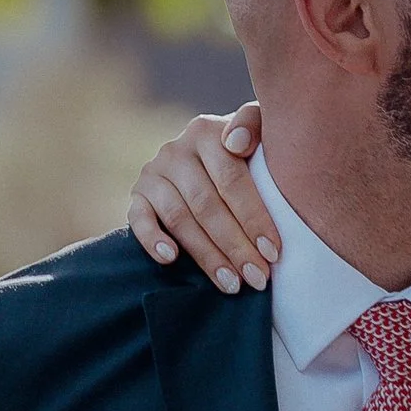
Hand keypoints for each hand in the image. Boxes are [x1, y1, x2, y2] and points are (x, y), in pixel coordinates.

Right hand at [126, 102, 276, 294]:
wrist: (207, 160)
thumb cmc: (246, 155)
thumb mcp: (258, 136)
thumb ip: (254, 125)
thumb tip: (236, 143)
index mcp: (206, 133)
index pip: (231, 179)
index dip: (253, 217)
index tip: (273, 252)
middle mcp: (176, 150)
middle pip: (206, 204)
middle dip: (235, 246)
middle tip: (258, 278)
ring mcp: (153, 173)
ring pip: (179, 218)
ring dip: (206, 255)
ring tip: (231, 284)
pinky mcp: (137, 196)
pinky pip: (139, 220)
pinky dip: (152, 240)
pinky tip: (171, 259)